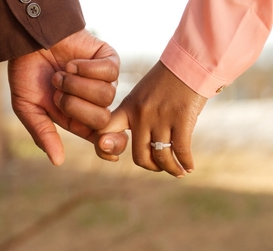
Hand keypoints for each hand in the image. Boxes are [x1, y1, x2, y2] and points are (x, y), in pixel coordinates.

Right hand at [8, 29, 127, 165]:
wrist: (27, 40)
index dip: (110, 146)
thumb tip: (58, 161)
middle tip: (57, 92)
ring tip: (61, 74)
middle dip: (75, 106)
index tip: (105, 148)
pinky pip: (110, 71)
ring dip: (77, 84)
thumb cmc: (27, 73)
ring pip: (106, 95)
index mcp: (77, 118)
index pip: (102, 138)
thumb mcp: (27, 108)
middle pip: (103, 119)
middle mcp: (94, 102)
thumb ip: (42, 133)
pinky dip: (87, 68)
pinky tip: (72, 63)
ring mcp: (103, 81)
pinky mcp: (107, 59)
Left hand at [95, 61, 207, 177]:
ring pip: (161, 156)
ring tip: (178, 171)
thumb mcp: (141, 95)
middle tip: (159, 166)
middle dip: (151, 166)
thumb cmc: (166, 81)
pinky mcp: (182, 119)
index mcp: (128, 108)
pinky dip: (186, 163)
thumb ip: (134, 115)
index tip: (114, 156)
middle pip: (139, 156)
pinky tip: (189, 167)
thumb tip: (139, 141)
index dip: (104, 148)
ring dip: (171, 169)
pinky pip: (181, 150)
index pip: (104, 131)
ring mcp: (161, 118)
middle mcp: (141, 115)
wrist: (189, 64)